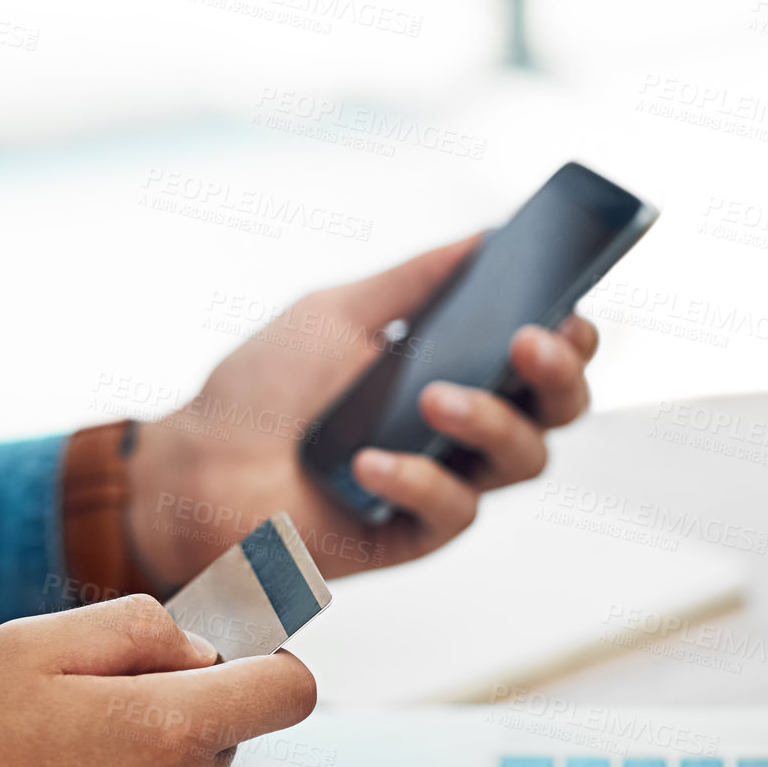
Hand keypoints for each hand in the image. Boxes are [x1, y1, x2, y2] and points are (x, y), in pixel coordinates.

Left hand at [128, 237, 598, 588]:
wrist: (195, 468)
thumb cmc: (260, 389)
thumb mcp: (339, 313)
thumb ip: (418, 279)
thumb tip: (491, 234)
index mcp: (455, 367)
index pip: (542, 354)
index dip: (572, 334)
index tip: (568, 306)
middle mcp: (464, 427)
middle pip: (559, 409)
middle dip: (560, 373)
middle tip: (529, 342)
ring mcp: (446, 480)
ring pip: (526, 459)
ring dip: (492, 420)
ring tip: (436, 398)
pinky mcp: (416, 532)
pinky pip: (454, 508)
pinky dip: (417, 478)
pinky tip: (369, 464)